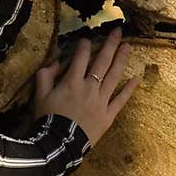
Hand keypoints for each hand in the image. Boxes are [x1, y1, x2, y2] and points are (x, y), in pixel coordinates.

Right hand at [32, 26, 140, 145]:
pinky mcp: (108, 115)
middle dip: (110, 44)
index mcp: (72, 81)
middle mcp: (90, 87)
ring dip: (121, 60)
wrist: (59, 144)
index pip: (80, 57)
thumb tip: (55, 63)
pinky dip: (129, 89)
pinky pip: (121, 100)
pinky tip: (136, 78)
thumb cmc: (48, 119)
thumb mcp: (39, 96)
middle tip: (118, 31)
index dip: (84, 45)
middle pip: (102, 62)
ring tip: (128, 46)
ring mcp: (101, 101)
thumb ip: (45, 76)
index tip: (87, 39)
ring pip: (114, 76)